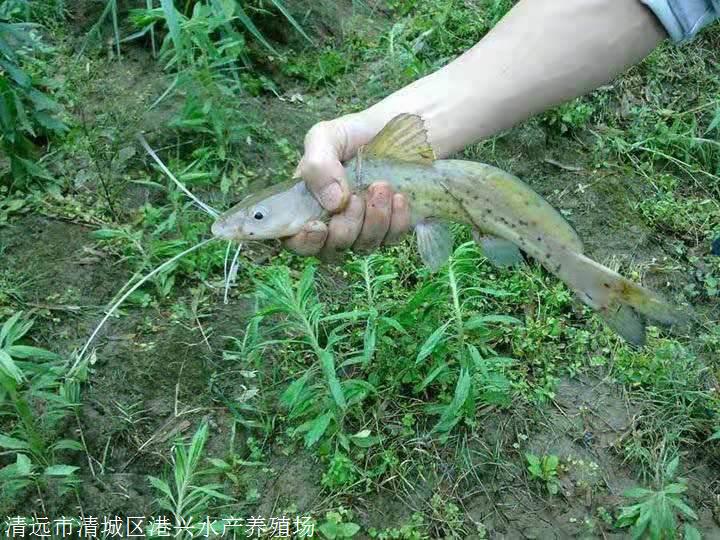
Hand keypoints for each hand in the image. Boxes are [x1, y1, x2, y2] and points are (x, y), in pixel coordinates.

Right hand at [283, 115, 410, 258]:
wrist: (396, 126)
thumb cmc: (353, 133)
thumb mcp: (325, 137)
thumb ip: (318, 165)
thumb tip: (333, 204)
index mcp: (307, 204)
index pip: (296, 240)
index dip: (304, 242)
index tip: (318, 226)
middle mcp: (333, 223)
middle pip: (331, 250)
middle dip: (346, 227)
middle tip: (357, 197)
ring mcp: (363, 229)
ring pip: (364, 246)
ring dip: (374, 220)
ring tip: (382, 186)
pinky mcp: (391, 228)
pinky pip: (392, 239)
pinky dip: (397, 221)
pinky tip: (398, 197)